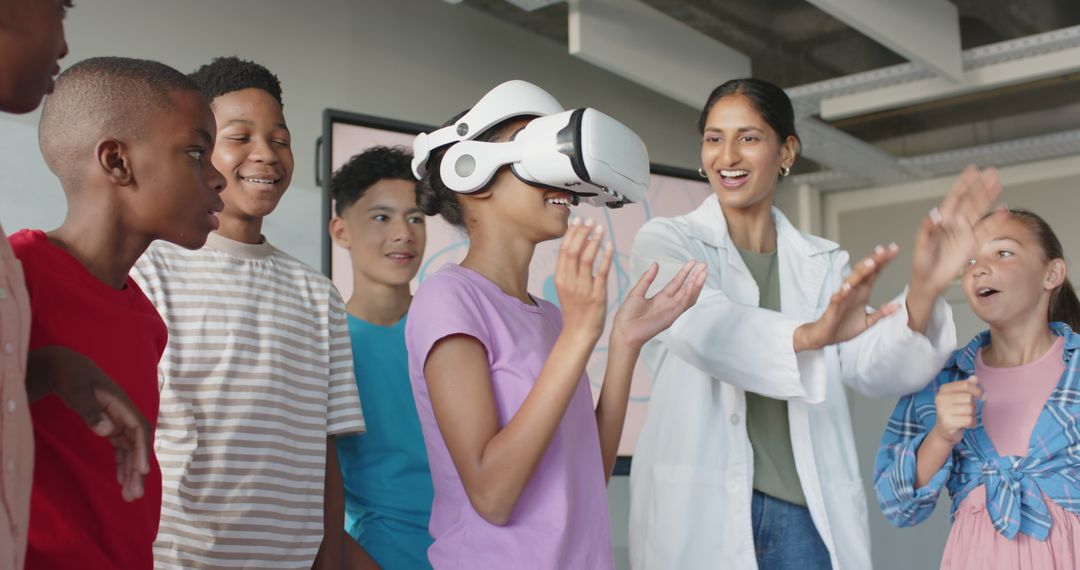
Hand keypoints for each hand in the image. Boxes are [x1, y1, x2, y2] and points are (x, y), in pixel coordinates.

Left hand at [35, 347, 151, 501]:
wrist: (64, 366)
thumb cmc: (72, 376)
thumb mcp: (78, 392)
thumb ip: (92, 411)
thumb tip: (109, 431)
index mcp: (122, 403)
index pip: (139, 429)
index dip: (142, 450)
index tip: (141, 471)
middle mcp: (124, 414)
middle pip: (137, 444)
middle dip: (138, 470)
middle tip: (135, 495)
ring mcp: (118, 420)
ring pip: (130, 449)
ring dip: (131, 471)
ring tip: (129, 496)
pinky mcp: (110, 424)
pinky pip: (120, 448)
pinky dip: (121, 464)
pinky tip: (120, 480)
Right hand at [555, 218, 613, 341]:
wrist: (579, 331)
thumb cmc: (575, 309)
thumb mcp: (565, 288)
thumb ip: (568, 270)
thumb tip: (574, 247)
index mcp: (560, 278)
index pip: (564, 250)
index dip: (571, 234)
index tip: (578, 221)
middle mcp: (570, 281)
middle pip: (573, 251)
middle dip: (582, 233)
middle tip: (590, 221)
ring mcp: (583, 288)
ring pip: (587, 258)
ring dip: (594, 241)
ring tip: (600, 229)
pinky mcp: (597, 294)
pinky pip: (601, 271)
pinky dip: (605, 256)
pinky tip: (609, 245)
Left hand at [611, 260, 706, 349]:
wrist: (624, 331)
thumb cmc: (627, 315)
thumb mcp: (637, 292)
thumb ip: (647, 279)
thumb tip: (655, 264)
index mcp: (661, 298)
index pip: (677, 283)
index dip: (685, 272)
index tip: (693, 262)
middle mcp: (668, 304)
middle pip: (686, 288)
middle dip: (695, 276)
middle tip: (704, 264)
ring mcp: (671, 311)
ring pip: (688, 296)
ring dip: (697, 284)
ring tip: (704, 272)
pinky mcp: (670, 317)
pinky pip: (683, 304)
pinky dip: (689, 294)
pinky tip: (694, 284)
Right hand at [794, 244, 899, 350]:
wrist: (825, 338)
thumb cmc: (844, 327)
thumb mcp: (868, 321)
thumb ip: (882, 312)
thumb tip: (899, 306)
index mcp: (862, 292)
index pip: (874, 272)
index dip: (883, 261)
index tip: (894, 249)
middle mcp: (853, 291)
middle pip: (864, 271)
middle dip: (875, 260)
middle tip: (886, 249)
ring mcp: (842, 297)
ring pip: (852, 281)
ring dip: (861, 272)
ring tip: (871, 263)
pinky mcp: (833, 307)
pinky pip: (838, 298)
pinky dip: (843, 292)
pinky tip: (848, 287)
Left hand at [911, 165, 1005, 296]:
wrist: (929, 281)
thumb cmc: (922, 262)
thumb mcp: (921, 245)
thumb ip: (927, 230)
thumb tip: (934, 215)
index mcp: (941, 221)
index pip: (954, 198)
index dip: (963, 184)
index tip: (972, 170)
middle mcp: (955, 224)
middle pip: (970, 201)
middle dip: (981, 186)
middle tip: (991, 172)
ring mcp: (965, 233)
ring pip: (980, 212)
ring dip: (989, 198)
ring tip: (998, 184)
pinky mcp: (972, 245)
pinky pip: (986, 231)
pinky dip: (995, 221)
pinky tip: (1003, 211)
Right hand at [932, 377, 981, 443]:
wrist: (945, 431)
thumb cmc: (955, 411)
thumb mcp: (960, 397)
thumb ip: (967, 387)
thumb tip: (974, 378)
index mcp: (944, 389)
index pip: (965, 385)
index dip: (977, 390)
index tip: (982, 396)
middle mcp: (940, 399)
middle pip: (968, 397)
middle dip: (973, 405)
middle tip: (968, 410)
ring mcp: (942, 411)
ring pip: (969, 409)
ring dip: (972, 415)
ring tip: (966, 417)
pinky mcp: (947, 423)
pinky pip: (968, 420)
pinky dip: (972, 423)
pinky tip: (966, 424)